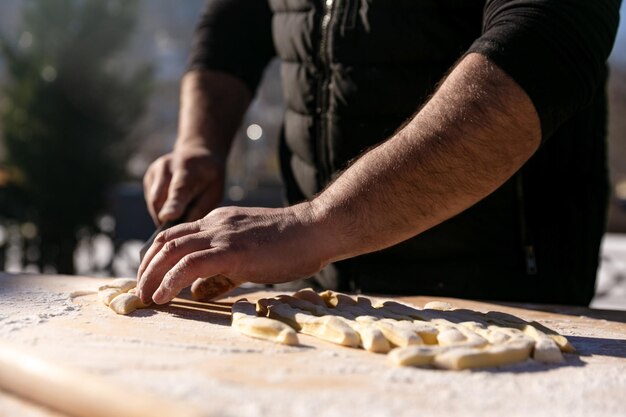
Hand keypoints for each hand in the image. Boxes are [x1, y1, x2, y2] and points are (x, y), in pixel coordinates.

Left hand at [136, 204, 328, 303]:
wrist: (315, 229)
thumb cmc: (290, 245)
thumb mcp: (249, 258)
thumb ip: (222, 274)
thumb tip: (198, 292)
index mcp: (218, 223)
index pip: (175, 236)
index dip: (155, 258)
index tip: (148, 280)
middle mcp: (214, 224)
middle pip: (165, 241)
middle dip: (145, 268)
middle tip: (139, 293)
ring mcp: (222, 234)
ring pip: (171, 250)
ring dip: (151, 275)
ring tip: (145, 298)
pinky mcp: (232, 250)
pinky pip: (191, 264)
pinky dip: (171, 280)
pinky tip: (163, 297)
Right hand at [143, 144, 224, 224]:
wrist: (198, 154)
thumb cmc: (209, 178)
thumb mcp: (214, 192)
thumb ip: (199, 208)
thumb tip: (181, 227)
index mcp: (188, 169)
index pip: (178, 189)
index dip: (172, 204)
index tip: (167, 217)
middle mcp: (167, 166)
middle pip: (160, 199)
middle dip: (166, 219)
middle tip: (179, 231)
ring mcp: (155, 170)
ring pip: (153, 202)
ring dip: (163, 214)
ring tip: (180, 214)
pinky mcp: (149, 177)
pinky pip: (151, 200)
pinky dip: (160, 208)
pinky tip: (173, 204)